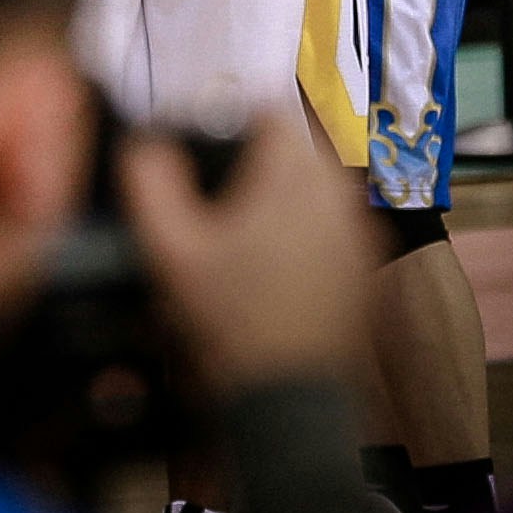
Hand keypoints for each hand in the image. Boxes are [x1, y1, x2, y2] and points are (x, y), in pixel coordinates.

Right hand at [120, 109, 372, 389]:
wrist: (289, 401)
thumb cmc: (230, 319)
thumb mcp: (169, 249)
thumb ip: (150, 180)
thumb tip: (146, 142)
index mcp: (296, 175)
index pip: (268, 112)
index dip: (229, 124)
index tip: (203, 156)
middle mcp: (339, 193)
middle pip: (292, 149)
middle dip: (254, 163)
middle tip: (215, 199)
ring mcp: (360, 232)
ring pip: (313, 187)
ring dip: (280, 195)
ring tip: (241, 233)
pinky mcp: (366, 267)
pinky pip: (330, 224)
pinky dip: (303, 230)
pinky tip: (272, 265)